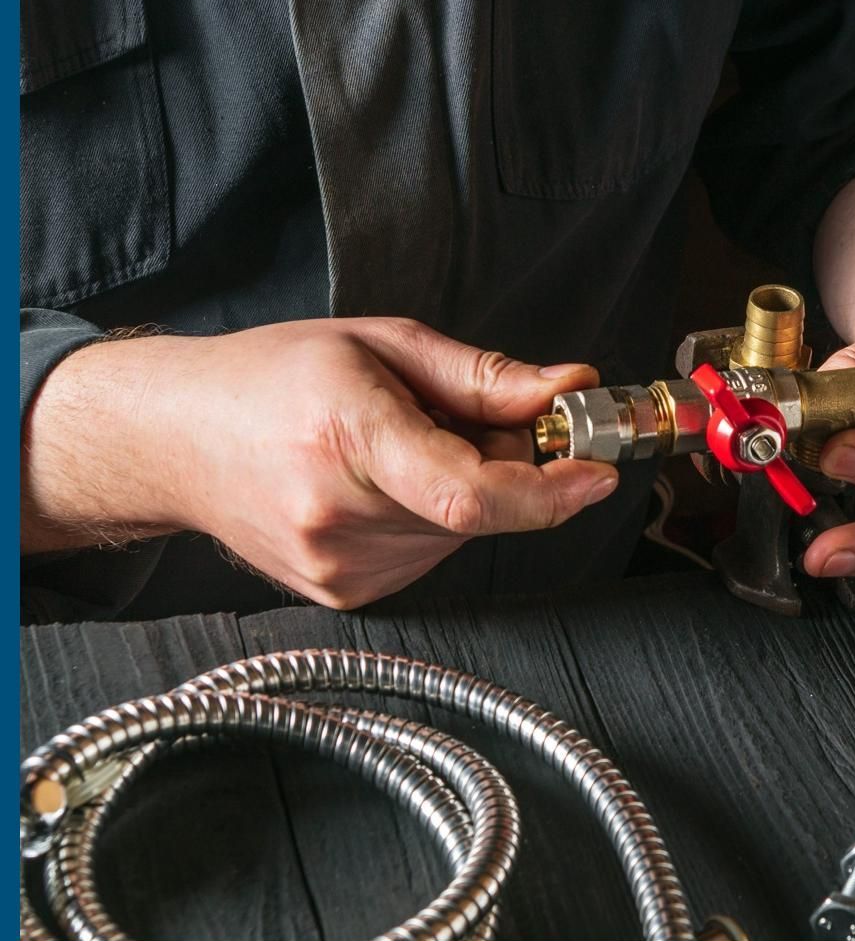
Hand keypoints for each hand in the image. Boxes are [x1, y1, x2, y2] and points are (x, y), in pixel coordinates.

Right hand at [22, 318, 616, 608]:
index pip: (468, 493)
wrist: (173, 440)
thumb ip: (484, 377)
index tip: (595, 472)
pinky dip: (434, 520)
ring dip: (467, 495)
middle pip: (477, 511)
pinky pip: (430, 556)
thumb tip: (568, 390)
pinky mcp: (342, 595)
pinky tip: (383, 486)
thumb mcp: (381, 345)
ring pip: (459, 536)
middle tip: (472, 422)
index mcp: (348, 438)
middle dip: (509, 470)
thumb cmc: (270, 379)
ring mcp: (337, 566)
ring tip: (404, 447)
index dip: (547, 491)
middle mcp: (338, 515)